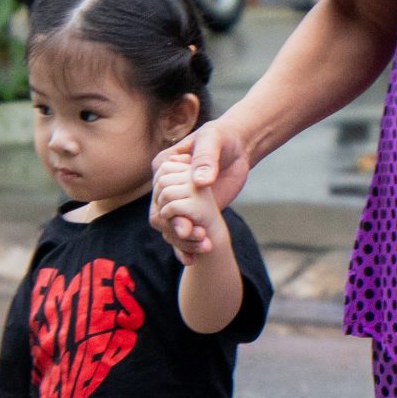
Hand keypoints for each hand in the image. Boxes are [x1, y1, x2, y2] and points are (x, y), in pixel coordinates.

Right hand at [153, 121, 250, 255]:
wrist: (239, 147)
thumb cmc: (221, 137)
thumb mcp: (213, 140)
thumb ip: (205, 158)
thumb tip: (200, 182)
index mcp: (163, 166)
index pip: (158, 193)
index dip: (168, 210)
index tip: (185, 224)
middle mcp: (165, 186)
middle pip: (160, 215)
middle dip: (176, 230)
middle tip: (197, 237)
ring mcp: (179, 201)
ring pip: (169, 228)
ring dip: (182, 242)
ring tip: (202, 248)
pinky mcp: (193, 211)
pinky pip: (184, 231)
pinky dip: (186, 247)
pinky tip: (193, 261)